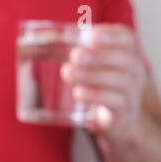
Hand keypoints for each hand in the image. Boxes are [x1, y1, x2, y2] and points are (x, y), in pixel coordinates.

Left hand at [61, 24, 145, 139]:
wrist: (118, 122)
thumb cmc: (100, 87)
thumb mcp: (90, 69)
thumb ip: (69, 55)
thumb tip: (32, 45)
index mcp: (126, 54)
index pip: (126, 38)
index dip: (111, 36)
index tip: (91, 35)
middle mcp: (133, 71)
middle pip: (123, 59)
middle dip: (98, 56)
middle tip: (74, 55)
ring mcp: (131, 93)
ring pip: (119, 80)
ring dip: (91, 75)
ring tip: (67, 73)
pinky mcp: (123, 113)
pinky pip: (115, 102)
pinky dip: (96, 96)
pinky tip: (78, 93)